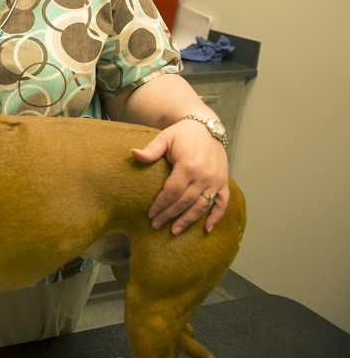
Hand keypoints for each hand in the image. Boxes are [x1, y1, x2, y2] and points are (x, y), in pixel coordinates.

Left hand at [132, 119, 229, 234]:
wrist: (207, 126)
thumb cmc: (183, 133)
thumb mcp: (165, 138)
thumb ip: (151, 150)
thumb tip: (133, 153)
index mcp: (188, 166)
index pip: (172, 192)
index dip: (160, 204)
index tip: (150, 213)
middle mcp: (204, 176)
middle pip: (184, 202)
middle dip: (169, 215)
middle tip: (156, 224)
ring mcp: (215, 181)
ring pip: (201, 206)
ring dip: (188, 220)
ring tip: (175, 230)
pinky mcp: (223, 182)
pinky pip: (222, 203)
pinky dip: (216, 217)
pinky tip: (207, 229)